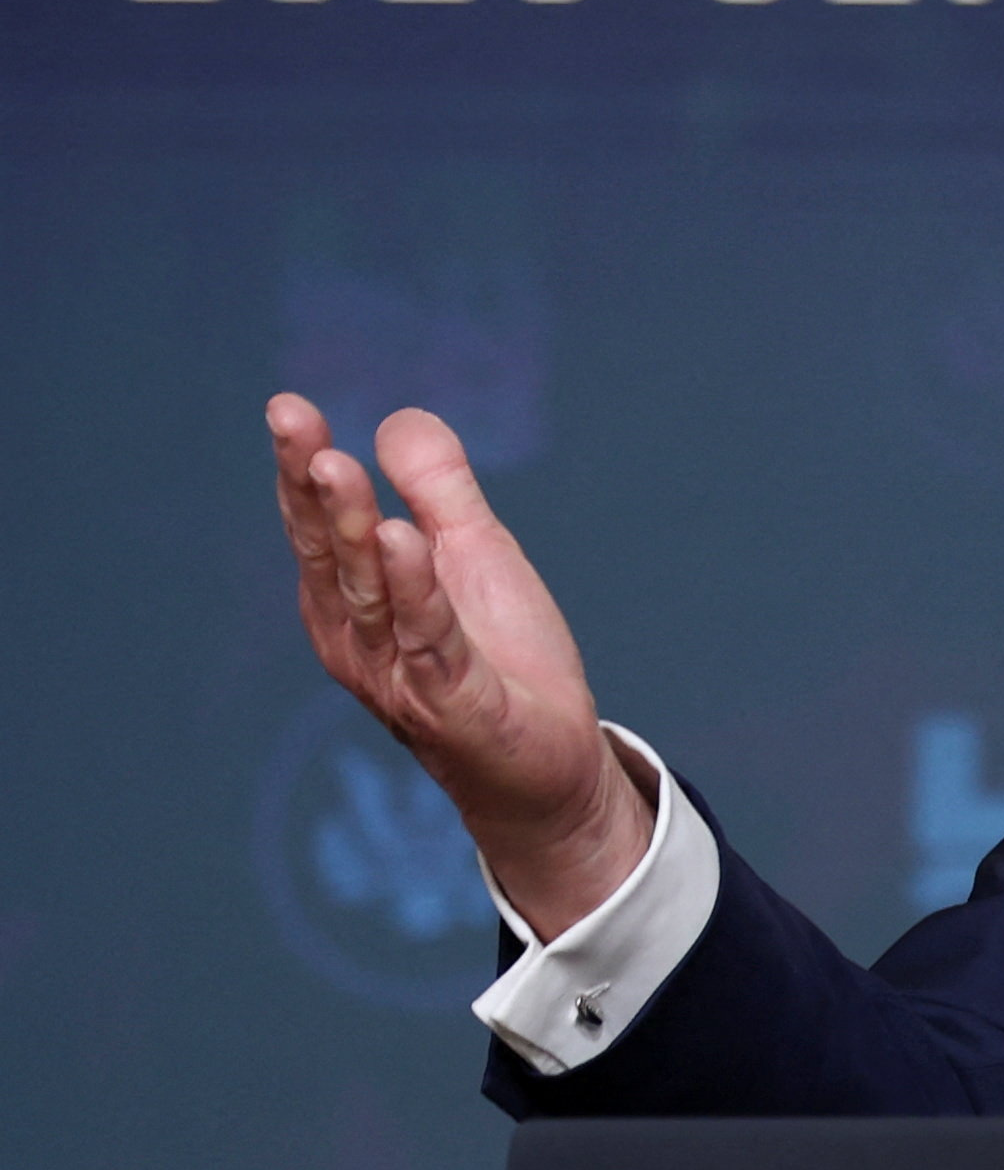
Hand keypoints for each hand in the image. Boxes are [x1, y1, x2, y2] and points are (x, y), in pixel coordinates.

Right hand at [268, 396, 652, 940]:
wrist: (549, 763)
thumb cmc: (501, 659)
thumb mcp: (474, 554)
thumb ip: (439, 491)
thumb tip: (396, 418)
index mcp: (355, 598)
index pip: (321, 523)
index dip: (301, 466)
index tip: (287, 406)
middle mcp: (359, 637)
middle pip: (330, 551)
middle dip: (310, 485)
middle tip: (291, 419)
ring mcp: (399, 672)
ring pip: (369, 590)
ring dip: (350, 526)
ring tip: (335, 463)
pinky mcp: (451, 701)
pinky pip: (429, 638)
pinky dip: (415, 590)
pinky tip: (404, 540)